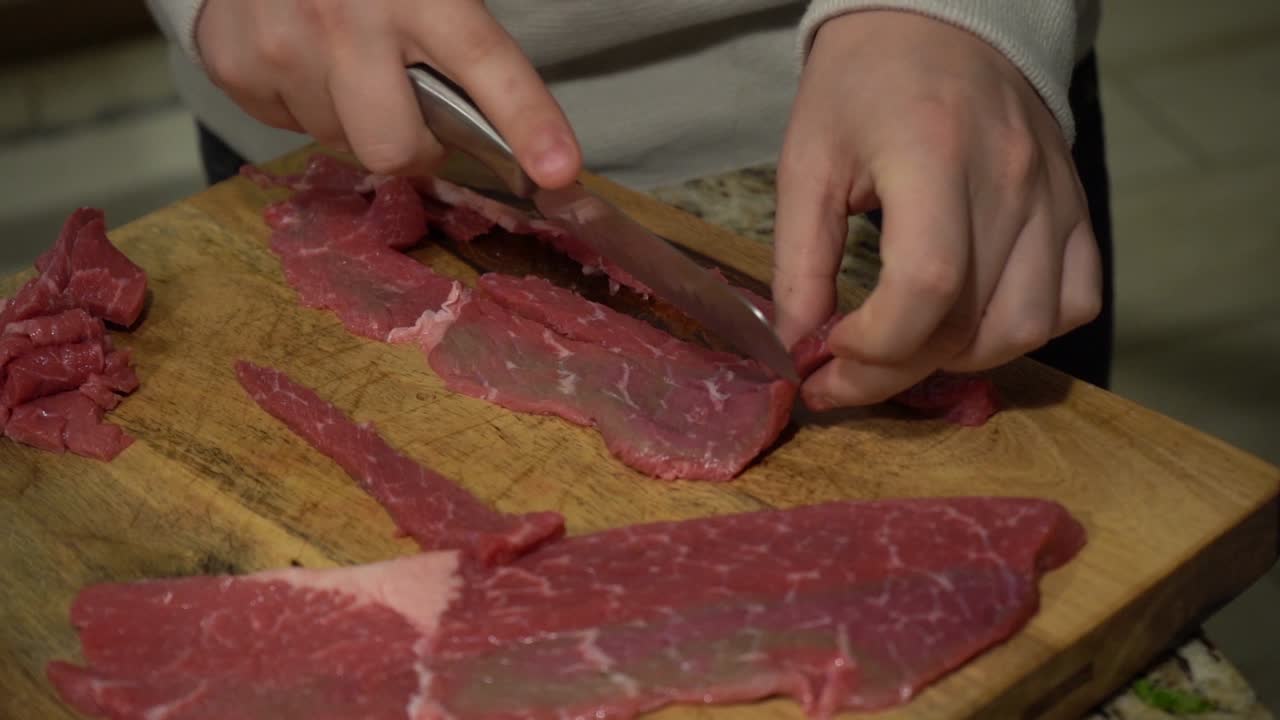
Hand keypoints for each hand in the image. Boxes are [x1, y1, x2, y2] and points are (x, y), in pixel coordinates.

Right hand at [196, 0, 580, 184]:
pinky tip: (300, 51)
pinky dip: (299, 101)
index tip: (558, 171)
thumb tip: (517, 143)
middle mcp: (347, 16)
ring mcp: (282, 41)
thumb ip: (464, 46)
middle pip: (394, 149)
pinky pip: (284, 125)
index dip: (527, 122)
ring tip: (344, 57)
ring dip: (352, 118)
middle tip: (410, 106)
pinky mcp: (233, 60)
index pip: (486, 65)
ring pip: (338, 143)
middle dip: (412, 145)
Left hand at [771, 10, 1102, 409]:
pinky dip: (1023, 331)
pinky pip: (1073, 301)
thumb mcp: (806, 161)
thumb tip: (798, 346)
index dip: (876, 343)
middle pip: (968, 323)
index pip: (928, 285)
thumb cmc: (862, 84)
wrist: (943, 18)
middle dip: (892, 373)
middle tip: (839, 378)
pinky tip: (970, 323)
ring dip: (957, 360)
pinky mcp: (1076, 208)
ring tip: (904, 348)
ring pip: (1025, 328)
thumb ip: (798, 260)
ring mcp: (1053, 198)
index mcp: (933, 156)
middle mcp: (1008, 182)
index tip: (828, 349)